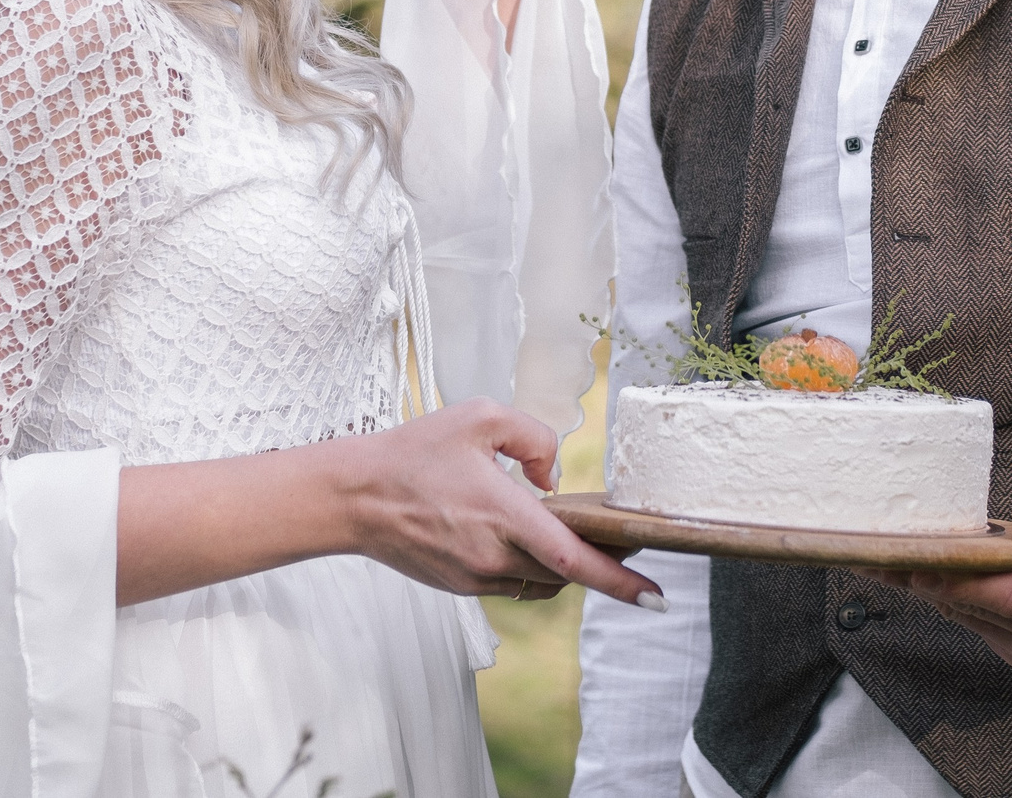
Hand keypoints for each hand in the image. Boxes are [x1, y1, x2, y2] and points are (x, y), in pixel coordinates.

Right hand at [338, 397, 663, 609]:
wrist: (354, 497)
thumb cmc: (413, 453)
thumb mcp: (478, 416)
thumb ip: (533, 438)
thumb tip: (553, 478)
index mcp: (502, 515)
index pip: (573, 558)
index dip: (620, 580)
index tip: (657, 596)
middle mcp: (492, 555)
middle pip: (567, 573)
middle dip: (602, 562)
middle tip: (626, 540)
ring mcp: (476, 577)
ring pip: (541, 579)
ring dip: (563, 563)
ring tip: (573, 532)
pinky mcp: (462, 586)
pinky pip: (513, 581)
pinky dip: (530, 563)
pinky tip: (523, 536)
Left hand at [863, 476, 1011, 669]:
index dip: (962, 584)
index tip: (918, 564)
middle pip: (981, 611)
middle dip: (928, 581)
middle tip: (875, 553)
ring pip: (970, 618)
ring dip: (928, 589)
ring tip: (879, 557)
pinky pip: (974, 621)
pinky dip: (945, 595)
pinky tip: (914, 568)